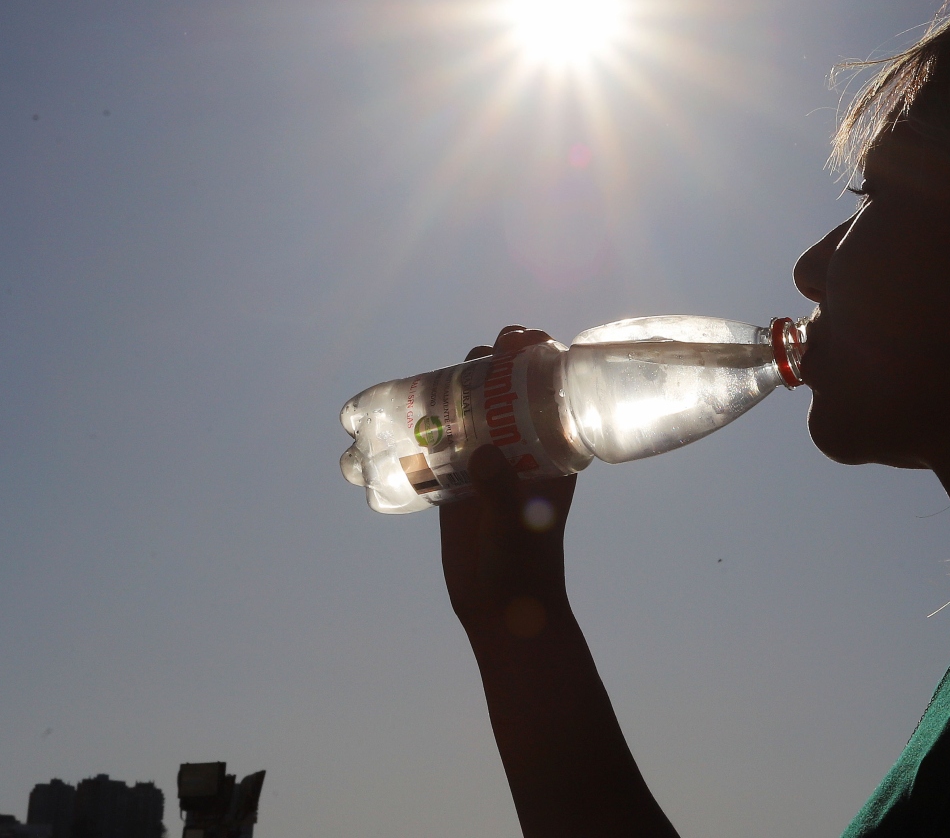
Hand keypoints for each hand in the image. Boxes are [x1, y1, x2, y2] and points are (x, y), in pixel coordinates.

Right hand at [440, 325, 578, 641]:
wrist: (502, 608)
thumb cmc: (523, 564)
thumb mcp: (516, 524)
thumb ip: (501, 490)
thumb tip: (482, 454)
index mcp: (550, 450)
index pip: (548, 389)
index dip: (537, 357)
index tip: (519, 340)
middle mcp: (519, 448)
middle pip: (504, 390)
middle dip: (490, 365)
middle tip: (475, 360)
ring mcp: (486, 462)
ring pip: (468, 410)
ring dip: (451, 389)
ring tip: (437, 379)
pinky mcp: (455, 481)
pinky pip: (437, 441)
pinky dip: (421, 424)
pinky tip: (399, 413)